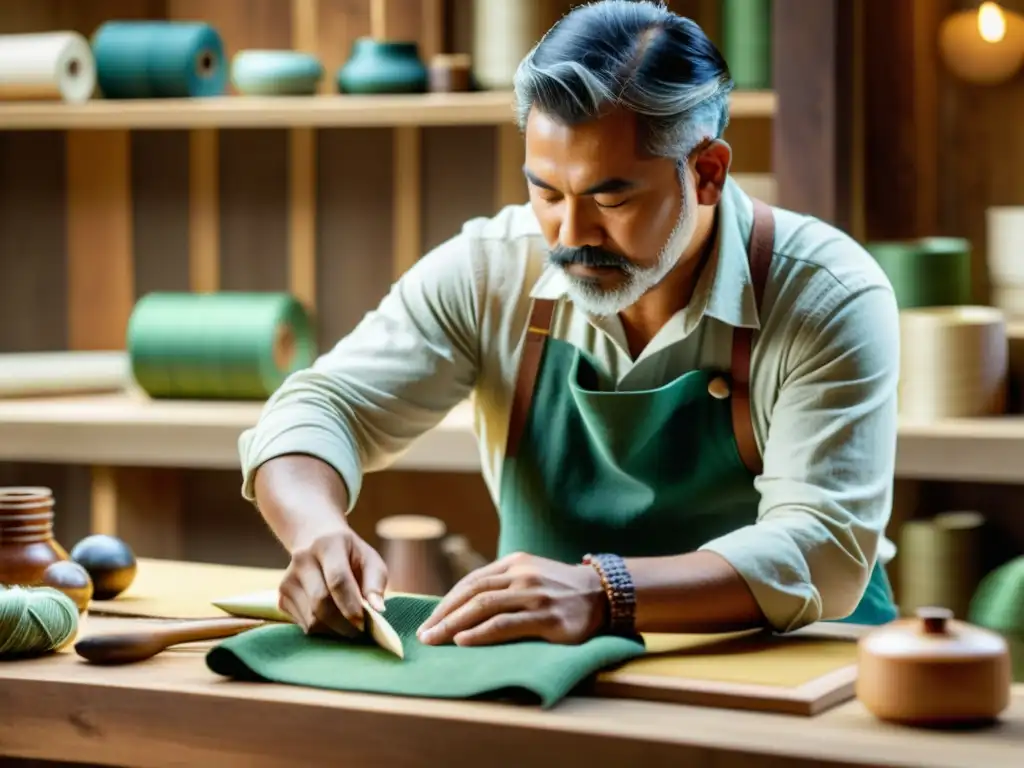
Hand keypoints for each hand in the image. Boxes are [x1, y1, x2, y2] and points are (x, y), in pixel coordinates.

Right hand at [278, 523, 387, 638]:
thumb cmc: (349, 553)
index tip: (364, 624)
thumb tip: (378, 610)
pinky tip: (330, 617)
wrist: (313, 538)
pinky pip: (303, 625)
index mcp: (328, 544)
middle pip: (320, 603)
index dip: (351, 605)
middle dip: (343, 624)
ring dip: (333, 630)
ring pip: (311, 619)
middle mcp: (302, 559)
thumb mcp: (369, 558)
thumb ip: (376, 582)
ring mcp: (287, 579)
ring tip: (348, 623)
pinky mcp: (281, 597)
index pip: (337, 580)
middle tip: (360, 632)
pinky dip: (321, 629)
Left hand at [416, 552, 606, 646]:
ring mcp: (535, 595)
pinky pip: (506, 624)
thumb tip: (464, 605)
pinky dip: (480, 633)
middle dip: (443, 614)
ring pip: (484, 606)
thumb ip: (504, 583)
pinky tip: (463, 641)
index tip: (429, 619)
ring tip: (435, 640)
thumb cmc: (561, 589)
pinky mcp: (547, 617)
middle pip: (472, 592)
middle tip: (424, 634)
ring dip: (454, 624)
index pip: (472, 580)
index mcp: (515, 562)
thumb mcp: (532, 574)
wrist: (603, 594)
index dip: (447, 601)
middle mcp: (522, 575)